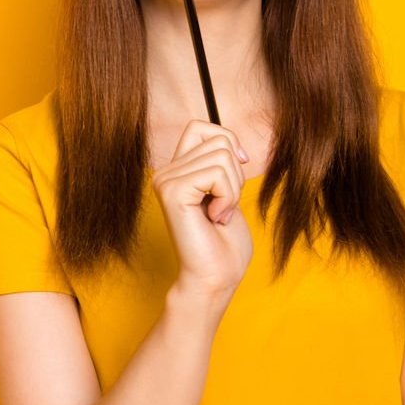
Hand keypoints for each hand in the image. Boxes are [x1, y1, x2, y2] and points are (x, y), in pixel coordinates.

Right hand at [152, 118, 253, 306]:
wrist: (215, 278)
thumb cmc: (225, 245)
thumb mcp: (228, 193)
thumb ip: (223, 165)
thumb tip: (232, 142)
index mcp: (176, 170)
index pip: (201, 127)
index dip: (227, 141)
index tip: (239, 168)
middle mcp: (165, 172)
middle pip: (219, 140)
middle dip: (236, 174)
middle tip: (225, 206)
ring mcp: (165, 180)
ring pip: (222, 155)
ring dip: (234, 189)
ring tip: (220, 214)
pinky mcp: (172, 192)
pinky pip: (216, 174)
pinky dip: (228, 197)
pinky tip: (215, 218)